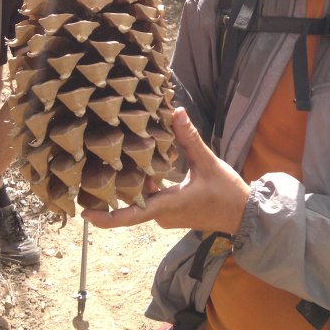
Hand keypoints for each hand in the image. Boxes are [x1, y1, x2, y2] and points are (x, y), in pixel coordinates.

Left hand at [82, 108, 250, 233]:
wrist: (243, 214)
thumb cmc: (227, 193)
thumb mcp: (208, 163)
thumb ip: (190, 138)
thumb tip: (176, 112)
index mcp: (169, 205)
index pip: (132, 215)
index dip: (106, 218)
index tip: (85, 215)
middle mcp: (164, 215)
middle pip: (134, 202)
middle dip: (118, 187)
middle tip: (98, 170)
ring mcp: (169, 217)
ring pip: (144, 200)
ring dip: (136, 184)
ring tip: (121, 162)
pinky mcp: (174, 213)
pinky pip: (154, 200)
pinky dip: (148, 186)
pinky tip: (146, 168)